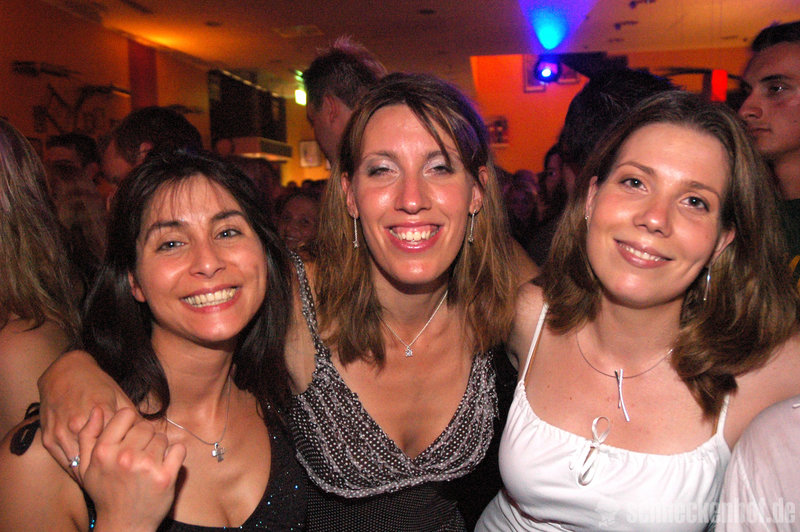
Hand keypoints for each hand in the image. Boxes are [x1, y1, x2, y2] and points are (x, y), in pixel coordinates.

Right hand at [38, 349, 134, 478]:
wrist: (64, 373)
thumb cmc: (97, 384)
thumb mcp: (119, 395)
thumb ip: (134, 417)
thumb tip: (155, 436)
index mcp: (100, 411)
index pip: (120, 441)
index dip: (132, 455)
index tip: (141, 467)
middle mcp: (78, 423)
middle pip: (100, 455)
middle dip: (113, 468)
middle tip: (127, 479)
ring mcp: (60, 432)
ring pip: (81, 464)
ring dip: (96, 474)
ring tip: (111, 482)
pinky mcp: (48, 440)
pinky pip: (65, 463)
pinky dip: (79, 471)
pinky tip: (92, 478)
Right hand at [79, 407, 185, 531]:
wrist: (123, 524)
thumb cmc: (105, 492)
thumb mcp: (86, 467)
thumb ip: (88, 436)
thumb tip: (97, 409)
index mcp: (104, 451)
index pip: (126, 414)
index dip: (130, 424)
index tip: (129, 437)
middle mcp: (124, 457)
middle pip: (146, 426)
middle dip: (145, 438)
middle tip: (139, 455)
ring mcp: (146, 466)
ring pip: (162, 437)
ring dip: (159, 448)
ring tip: (149, 464)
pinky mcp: (166, 476)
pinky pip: (179, 449)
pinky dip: (175, 455)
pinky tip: (164, 466)